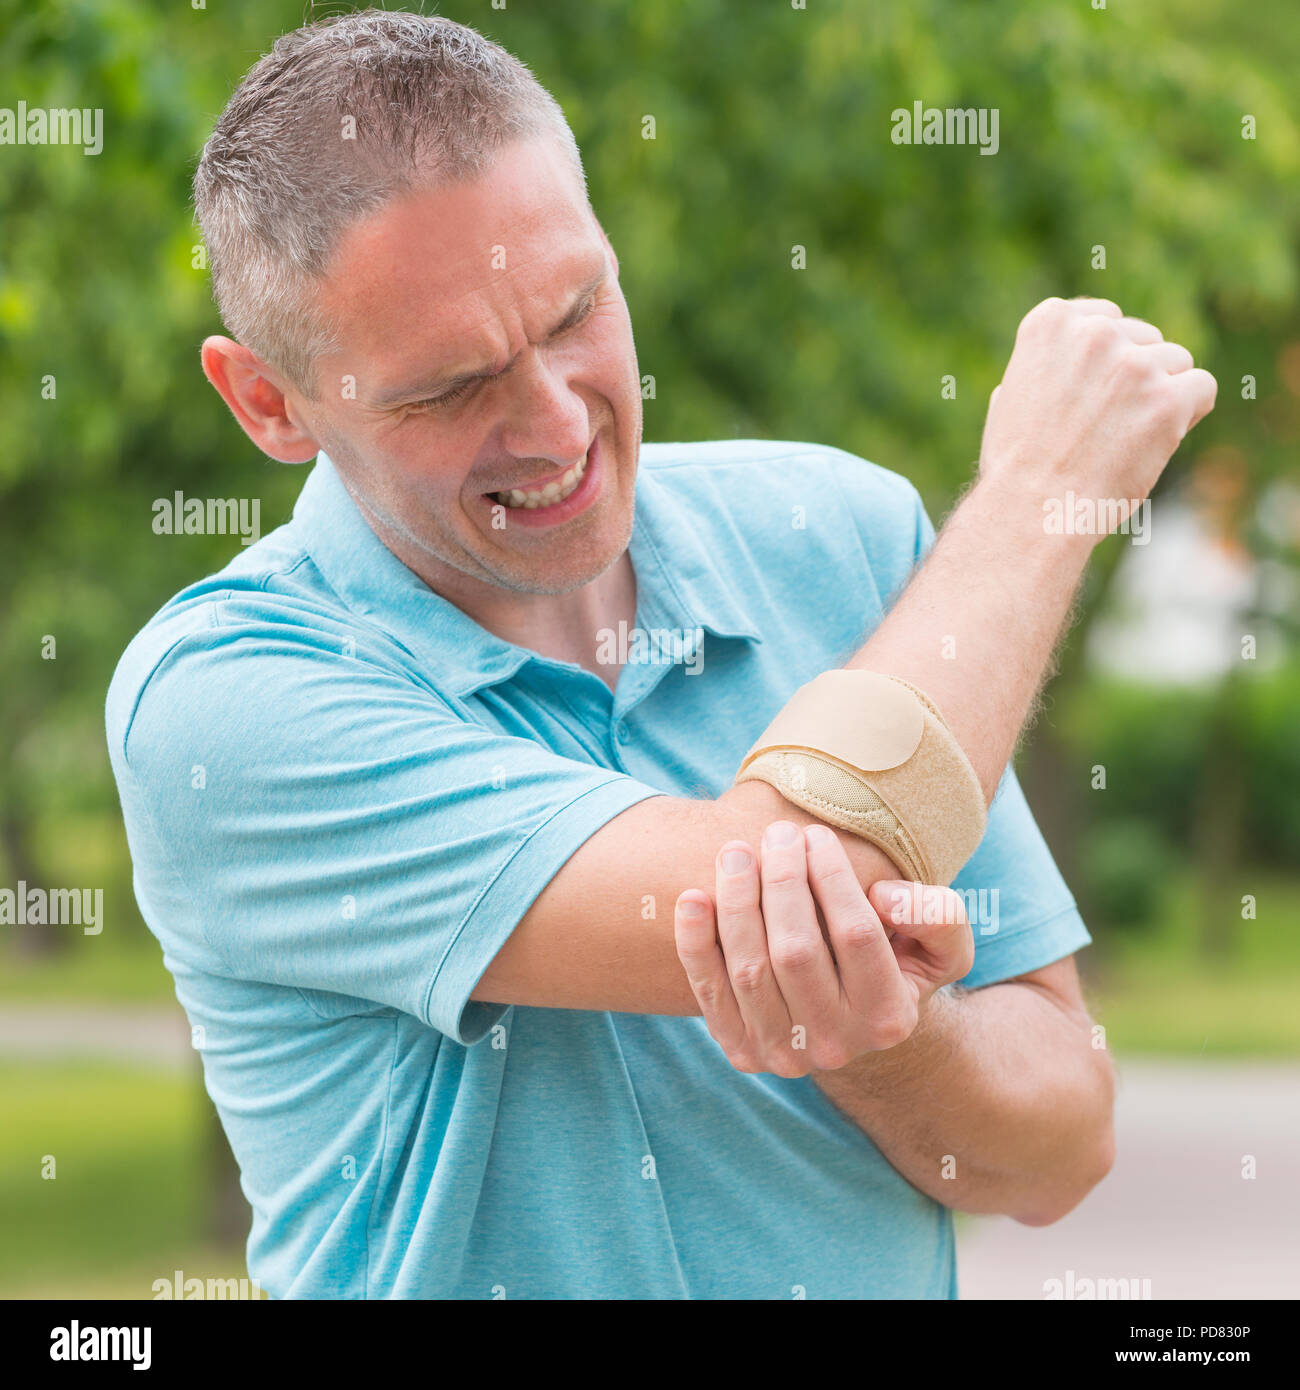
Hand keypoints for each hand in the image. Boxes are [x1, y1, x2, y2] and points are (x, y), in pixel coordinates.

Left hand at [673, 820, 973, 1077]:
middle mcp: (835, 1044)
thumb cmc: (897, 963)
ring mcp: (781, 1053)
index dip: (833, 877)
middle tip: (777, 833)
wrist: (852, 1020)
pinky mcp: (739, 1048)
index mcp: (888, 1017)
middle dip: (782, 882)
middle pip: (796, 952)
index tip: (816, 835)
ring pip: (749, 970)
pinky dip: (694, 943)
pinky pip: (708, 992)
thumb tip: (885, 897)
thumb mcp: (942, 943)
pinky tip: (693, 897)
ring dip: (736, 902)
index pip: (856, 935)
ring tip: (736, 851)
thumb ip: (937, 917)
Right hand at [979, 296, 1216, 519]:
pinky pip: (1202, 388)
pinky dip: (1188, 414)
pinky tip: (1157, 441)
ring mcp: (1134, 365)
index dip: (1106, 362)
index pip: (1107, 320)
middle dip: (1135, 378)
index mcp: (1051, 323)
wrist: (1032, 510)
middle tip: (1106, 427)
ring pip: (1176, 362)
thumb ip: (1045, 368)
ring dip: (1160, 397)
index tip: (1091, 398)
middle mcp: (1094, 334)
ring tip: (1124, 440)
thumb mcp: (1010, 398)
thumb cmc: (1016, 466)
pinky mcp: (1167, 399)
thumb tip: (1062, 368)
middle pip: (1145, 340)